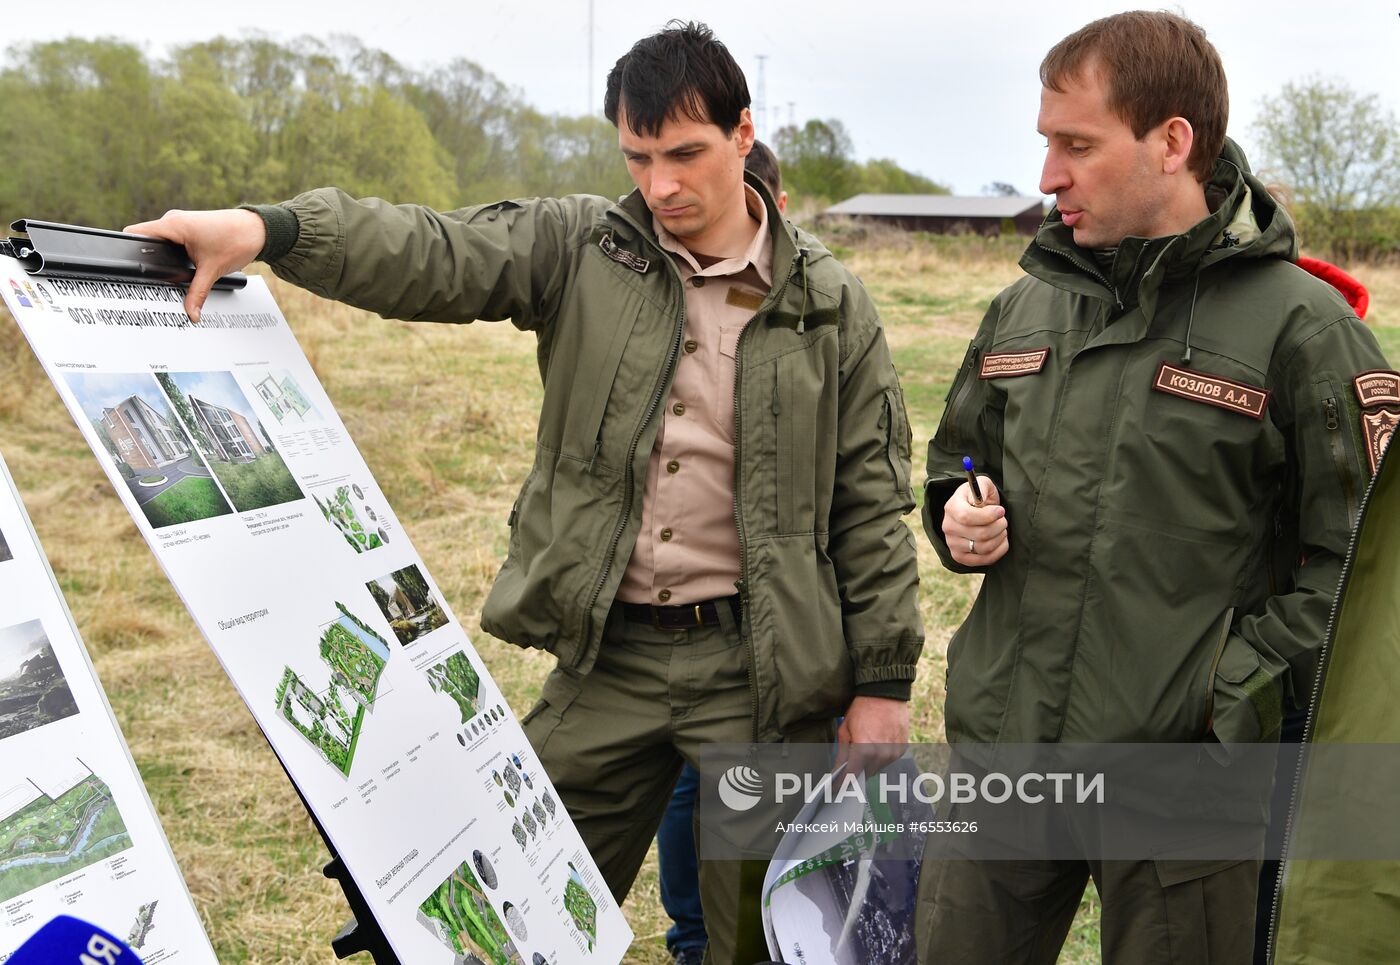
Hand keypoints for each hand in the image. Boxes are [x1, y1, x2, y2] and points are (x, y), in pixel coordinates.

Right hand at [124, 209, 266, 321]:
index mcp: (172, 224)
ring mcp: (181, 223)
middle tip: (148, 280)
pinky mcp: (189, 228)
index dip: (129, 252)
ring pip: (160, 241)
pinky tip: (177, 265)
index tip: (129, 270)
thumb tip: (190, 314)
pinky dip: (171, 253)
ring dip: (161, 256)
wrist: (259, 230)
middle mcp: (173, 220)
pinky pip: (172, 240)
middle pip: (146, 241)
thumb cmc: (238, 239)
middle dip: (147, 260)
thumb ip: (197, 294)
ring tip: (165, 274)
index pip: (134, 233)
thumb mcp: (213, 271)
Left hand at [835, 695, 909, 777]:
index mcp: (864, 750)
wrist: (885, 693)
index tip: (836, 789)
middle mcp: (880, 755)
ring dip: (870, 763)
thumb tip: (837, 771)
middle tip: (851, 761)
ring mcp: (893, 753)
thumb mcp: (845, 730)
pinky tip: (877, 743)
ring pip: (878, 768)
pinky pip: (888, 760)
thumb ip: (842, 754)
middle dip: (857, 770)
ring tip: (866, 747)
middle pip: (865, 774)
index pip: (851, 776)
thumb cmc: (862, 709)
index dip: (842, 783)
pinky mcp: (901, 749)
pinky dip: (881, 756)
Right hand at [942, 475, 1007, 566]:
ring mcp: (952, 544)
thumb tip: (979, 500)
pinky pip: (985, 559)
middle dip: (999, 526)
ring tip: (1001, 529)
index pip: (967, 517)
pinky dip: (999, 550)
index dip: (988, 516)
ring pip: (984, 547)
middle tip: (1003, 520)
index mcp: (951, 507)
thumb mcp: (982, 484)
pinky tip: (1001, 540)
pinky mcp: (960, 557)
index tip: (1001, 511)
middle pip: (980, 534)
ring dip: (1000, 537)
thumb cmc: (979, 497)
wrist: (971, 512)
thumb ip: (982, 487)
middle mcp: (948, 527)